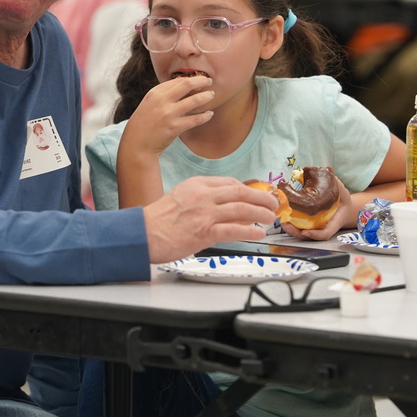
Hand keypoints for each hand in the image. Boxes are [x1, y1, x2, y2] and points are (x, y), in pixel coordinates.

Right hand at [119, 75, 213, 158]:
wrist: (136, 145)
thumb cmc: (144, 124)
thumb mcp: (149, 104)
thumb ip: (164, 96)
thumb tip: (184, 88)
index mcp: (155, 93)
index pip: (177, 81)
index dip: (190, 78)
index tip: (198, 80)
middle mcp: (162, 101)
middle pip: (187, 84)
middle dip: (201, 81)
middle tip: (209, 81)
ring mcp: (168, 114)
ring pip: (194, 100)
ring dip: (206, 96)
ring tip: (212, 95)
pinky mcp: (175, 128)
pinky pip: (196, 119)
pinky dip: (205, 116)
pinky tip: (210, 114)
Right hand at [142, 177, 274, 263]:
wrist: (143, 233)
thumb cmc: (158, 219)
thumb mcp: (180, 197)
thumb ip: (201, 197)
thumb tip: (222, 204)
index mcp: (197, 184)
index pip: (229, 183)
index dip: (248, 189)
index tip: (257, 194)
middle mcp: (203, 195)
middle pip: (240, 192)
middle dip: (261, 198)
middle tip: (272, 203)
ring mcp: (205, 213)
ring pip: (242, 209)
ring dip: (260, 213)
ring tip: (270, 218)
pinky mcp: (205, 232)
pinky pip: (235, 229)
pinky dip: (250, 231)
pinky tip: (258, 234)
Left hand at [280, 178, 353, 240]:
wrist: (341, 205)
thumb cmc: (342, 199)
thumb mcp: (342, 191)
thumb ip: (336, 184)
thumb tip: (328, 173)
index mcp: (333, 222)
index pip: (325, 233)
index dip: (315, 234)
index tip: (305, 231)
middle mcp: (322, 227)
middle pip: (308, 235)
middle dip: (296, 232)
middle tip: (287, 225)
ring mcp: (313, 226)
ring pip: (300, 232)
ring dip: (290, 228)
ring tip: (282, 220)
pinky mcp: (306, 221)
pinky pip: (297, 224)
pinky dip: (289, 221)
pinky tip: (282, 214)